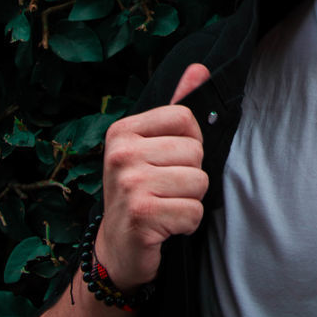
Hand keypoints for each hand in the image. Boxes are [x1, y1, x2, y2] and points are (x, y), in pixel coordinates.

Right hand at [96, 63, 209, 291]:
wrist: (117, 248)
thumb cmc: (140, 192)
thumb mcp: (151, 147)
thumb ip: (176, 108)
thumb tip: (200, 68)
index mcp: (122, 131)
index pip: (186, 118)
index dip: (190, 143)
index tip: (169, 161)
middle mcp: (121, 154)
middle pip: (195, 152)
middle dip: (191, 176)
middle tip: (164, 191)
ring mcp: (129, 185)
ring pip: (199, 183)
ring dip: (190, 201)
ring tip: (165, 207)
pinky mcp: (141, 216)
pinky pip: (193, 212)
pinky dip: (186, 224)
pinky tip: (164, 226)